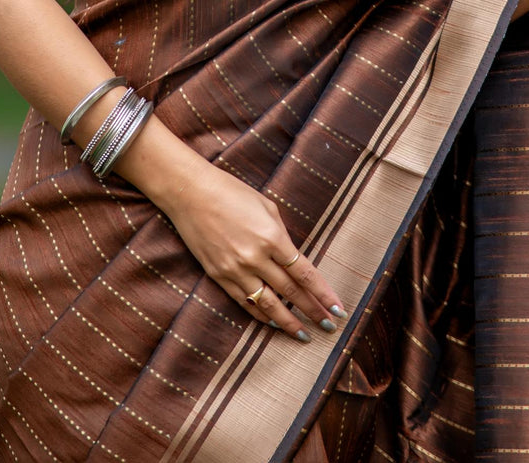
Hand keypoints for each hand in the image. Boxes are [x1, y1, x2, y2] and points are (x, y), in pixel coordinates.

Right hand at [157, 159, 346, 341]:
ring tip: (304, 336)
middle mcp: (256, 257)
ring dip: (288, 323)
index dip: (323, 294)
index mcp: (272, 237)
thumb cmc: (232, 192)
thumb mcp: (266, 206)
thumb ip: (281, 235)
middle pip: (291, 292)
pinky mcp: (219, 276)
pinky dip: (260, 315)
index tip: (338, 310)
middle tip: (329, 328)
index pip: (305, 273)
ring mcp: (236, 269)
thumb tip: (293, 258)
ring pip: (268, 305)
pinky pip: (244, 302)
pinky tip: (272, 323)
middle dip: (313, 312)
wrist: (190, 193)